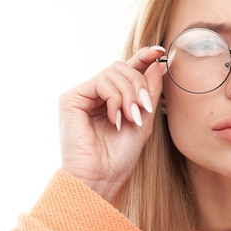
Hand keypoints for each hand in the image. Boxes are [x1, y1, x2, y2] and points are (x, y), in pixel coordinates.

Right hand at [58, 46, 165, 202]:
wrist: (100, 179)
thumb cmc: (119, 157)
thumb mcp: (143, 120)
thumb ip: (149, 92)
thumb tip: (156, 64)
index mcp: (111, 99)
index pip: (127, 70)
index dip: (143, 58)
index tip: (160, 51)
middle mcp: (95, 94)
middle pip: (122, 67)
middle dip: (139, 85)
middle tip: (143, 109)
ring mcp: (82, 96)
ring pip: (114, 72)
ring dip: (129, 94)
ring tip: (131, 118)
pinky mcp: (71, 99)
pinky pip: (101, 81)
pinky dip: (115, 98)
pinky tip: (116, 118)